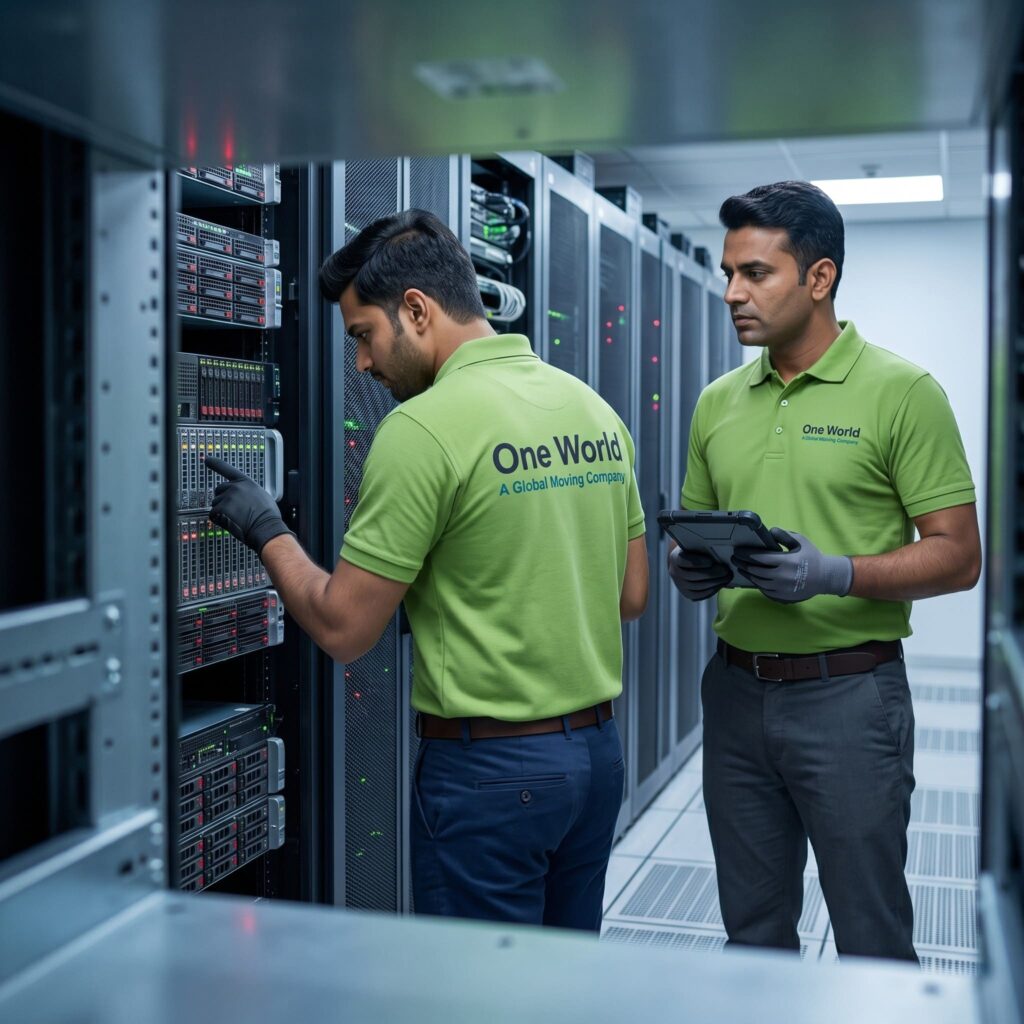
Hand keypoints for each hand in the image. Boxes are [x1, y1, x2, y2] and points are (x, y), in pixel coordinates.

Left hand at [205, 455, 292, 555]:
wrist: (266, 528)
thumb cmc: (268, 516)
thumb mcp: (262, 496)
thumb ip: (250, 493)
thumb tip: (246, 498)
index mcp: (246, 483)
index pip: (228, 469)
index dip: (216, 464)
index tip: (207, 459)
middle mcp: (236, 487)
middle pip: (219, 490)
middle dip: (222, 499)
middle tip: (233, 510)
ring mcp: (228, 497)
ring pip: (215, 503)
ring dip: (222, 511)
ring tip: (236, 518)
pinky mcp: (222, 508)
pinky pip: (213, 514)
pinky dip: (218, 520)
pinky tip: (230, 522)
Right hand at [668, 547, 732, 601]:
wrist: (688, 562)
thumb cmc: (696, 550)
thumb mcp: (697, 546)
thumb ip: (704, 549)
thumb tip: (720, 553)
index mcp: (675, 557)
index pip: (683, 561)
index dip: (697, 561)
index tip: (711, 561)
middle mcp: (674, 572)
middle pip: (692, 576)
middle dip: (711, 573)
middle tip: (725, 570)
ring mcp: (680, 585)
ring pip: (698, 586)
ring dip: (715, 582)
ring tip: (727, 577)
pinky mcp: (687, 594)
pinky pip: (699, 595)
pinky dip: (712, 590)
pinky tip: (721, 584)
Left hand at [732, 527, 852, 603]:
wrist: (825, 577)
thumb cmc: (812, 557)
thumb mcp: (801, 542)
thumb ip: (785, 536)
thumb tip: (771, 531)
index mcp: (786, 561)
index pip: (760, 558)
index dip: (746, 555)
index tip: (738, 551)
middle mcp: (782, 576)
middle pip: (755, 571)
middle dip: (743, 564)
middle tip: (734, 559)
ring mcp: (782, 588)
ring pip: (758, 582)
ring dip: (748, 575)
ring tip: (740, 568)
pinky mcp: (782, 596)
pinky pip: (765, 590)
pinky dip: (757, 584)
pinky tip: (753, 578)